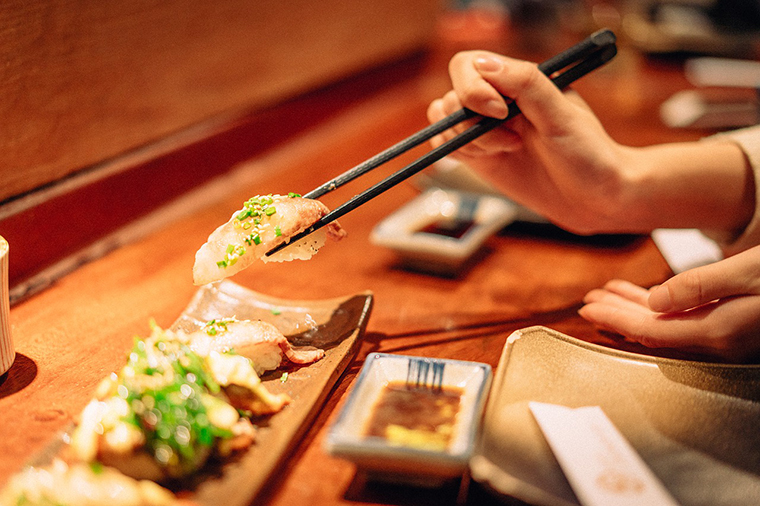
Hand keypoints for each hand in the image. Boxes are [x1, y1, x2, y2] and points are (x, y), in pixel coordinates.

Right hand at [427, 50, 629, 234]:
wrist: (594, 198)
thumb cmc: (588, 155)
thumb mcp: (562, 115)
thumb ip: (526, 84)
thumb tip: (483, 64)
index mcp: (518, 80)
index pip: (469, 66)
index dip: (473, 89)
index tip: (499, 113)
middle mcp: (497, 100)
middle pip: (452, 96)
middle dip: (472, 123)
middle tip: (511, 141)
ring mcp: (485, 128)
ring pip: (445, 122)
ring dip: (468, 141)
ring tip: (508, 150)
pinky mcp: (479, 155)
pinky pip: (447, 146)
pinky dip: (458, 154)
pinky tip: (492, 159)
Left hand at [579, 245, 759, 360]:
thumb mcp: (747, 273)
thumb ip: (700, 287)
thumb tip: (655, 300)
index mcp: (718, 331)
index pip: (650, 330)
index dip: (616, 320)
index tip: (588, 309)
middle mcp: (720, 342)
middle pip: (653, 331)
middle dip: (617, 315)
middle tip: (588, 302)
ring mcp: (727, 338)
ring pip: (668, 326)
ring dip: (635, 309)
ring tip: (607, 295)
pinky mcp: (732, 329)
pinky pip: (686, 321)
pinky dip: (662, 308)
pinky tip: (648, 299)